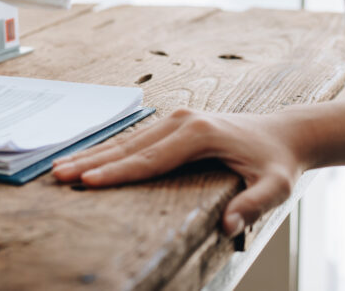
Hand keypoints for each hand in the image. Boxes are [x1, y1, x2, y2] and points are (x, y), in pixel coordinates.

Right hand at [50, 108, 310, 237]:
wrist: (284, 133)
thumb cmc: (278, 162)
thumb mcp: (276, 185)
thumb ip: (254, 204)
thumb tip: (228, 225)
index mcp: (199, 133)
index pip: (150, 159)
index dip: (118, 172)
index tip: (89, 182)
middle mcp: (182, 121)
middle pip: (128, 146)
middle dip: (92, 161)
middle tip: (59, 174)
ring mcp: (175, 119)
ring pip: (126, 140)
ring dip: (94, 154)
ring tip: (62, 166)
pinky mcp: (173, 124)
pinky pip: (135, 139)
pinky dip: (109, 149)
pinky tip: (90, 158)